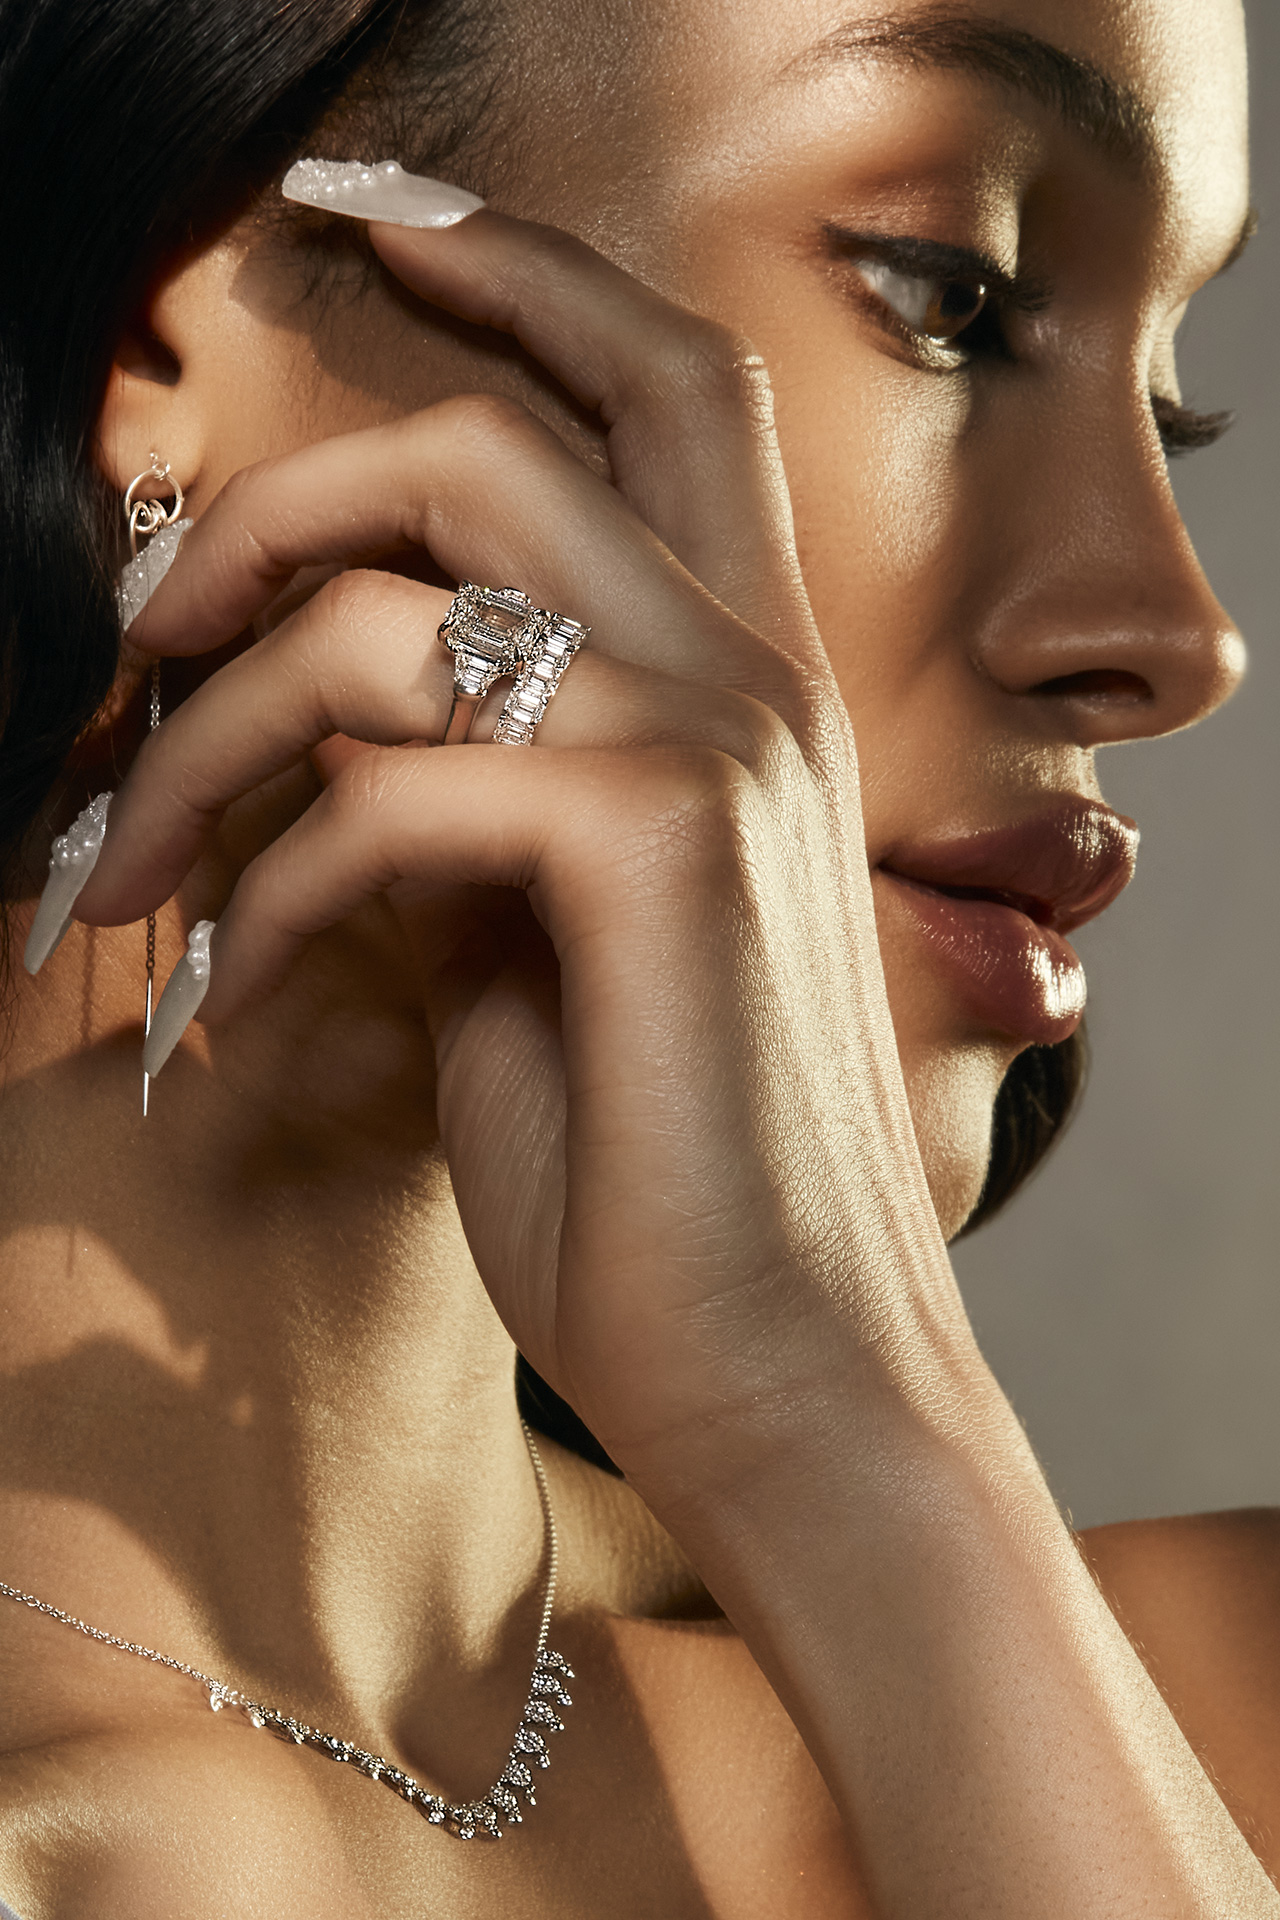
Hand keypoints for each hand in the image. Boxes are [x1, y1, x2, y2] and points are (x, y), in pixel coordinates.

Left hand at [78, 210, 952, 1484]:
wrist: (782, 1362)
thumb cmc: (660, 1172)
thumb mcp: (540, 947)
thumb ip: (466, 797)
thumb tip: (326, 721)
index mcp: (746, 682)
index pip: (665, 386)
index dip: (526, 277)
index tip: (380, 237)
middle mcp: (754, 677)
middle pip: (489, 443)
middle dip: (271, 504)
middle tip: (145, 633)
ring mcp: (717, 747)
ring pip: (399, 600)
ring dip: (210, 726)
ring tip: (122, 866)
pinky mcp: (655, 850)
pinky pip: (385, 783)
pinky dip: (264, 879)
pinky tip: (231, 993)